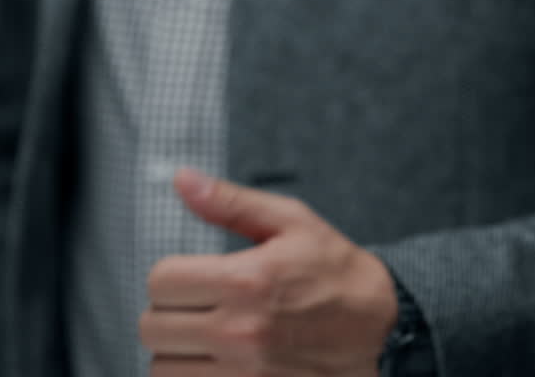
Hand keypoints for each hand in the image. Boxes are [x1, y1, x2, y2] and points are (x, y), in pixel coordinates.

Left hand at [139, 168, 397, 376]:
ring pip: (161, 367)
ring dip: (178, 352)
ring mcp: (244, 375)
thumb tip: (180, 178)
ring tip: (209, 339)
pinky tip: (217, 362)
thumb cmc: (335, 272)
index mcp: (247, 280)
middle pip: (151, 328)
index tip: (192, 277)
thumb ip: (230, 202)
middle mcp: (240, 332)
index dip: (171, 275)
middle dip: (170, 313)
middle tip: (198, 307)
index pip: (160, 281)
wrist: (383, 331)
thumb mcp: (291, 222)